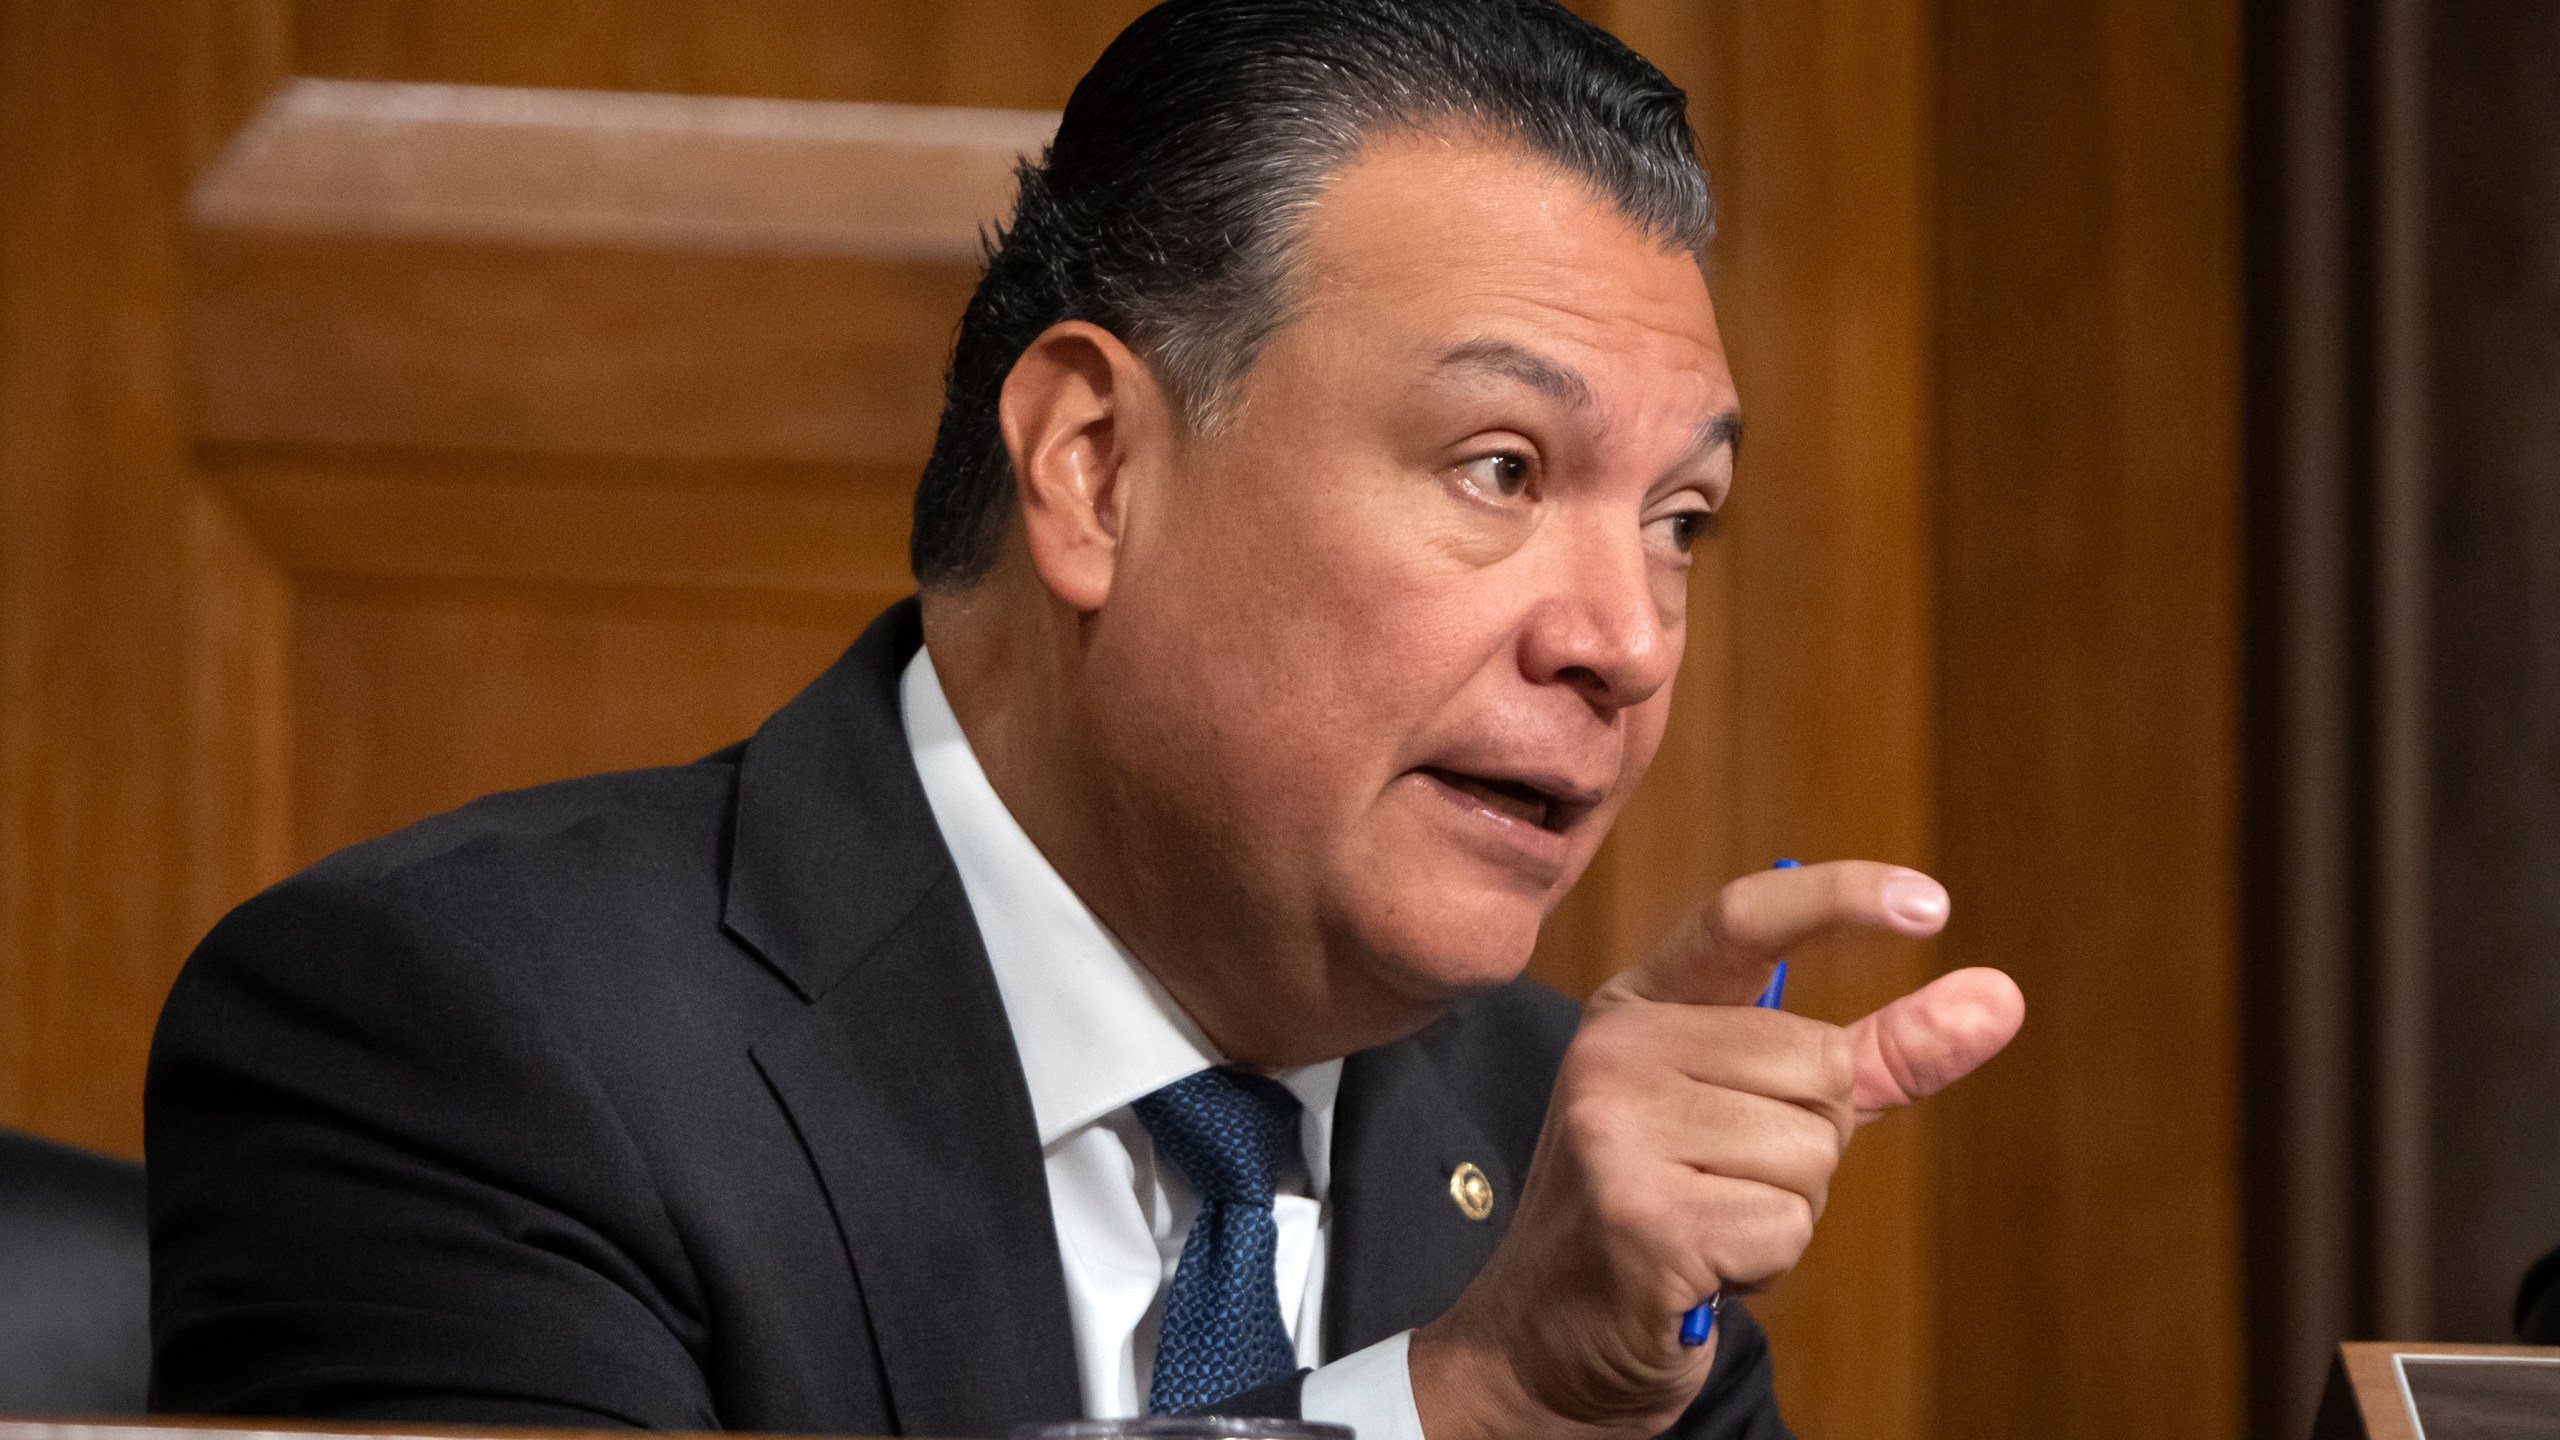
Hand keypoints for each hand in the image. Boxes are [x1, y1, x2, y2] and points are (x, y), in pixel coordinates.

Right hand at [1408, 861, 2025, 1439]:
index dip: (1841, 896)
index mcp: (1640, 1005)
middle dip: (1810, 1143)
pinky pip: (1785, 1222)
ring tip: (1708, 1223)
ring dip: (1786, 1209)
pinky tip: (1700, 1264)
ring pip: (1810, 1150)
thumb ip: (1877, 1055)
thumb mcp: (1764, 1111)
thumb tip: (2002, 996)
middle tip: (1726, 1182)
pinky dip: (1766, 1260)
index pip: (1744, 919)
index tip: (1934, 903)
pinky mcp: (1638, 1213)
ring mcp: (1614, 1126)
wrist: (1553, 1335)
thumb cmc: (1672, 1207)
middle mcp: (1615, 1047)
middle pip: (1816, 1065)